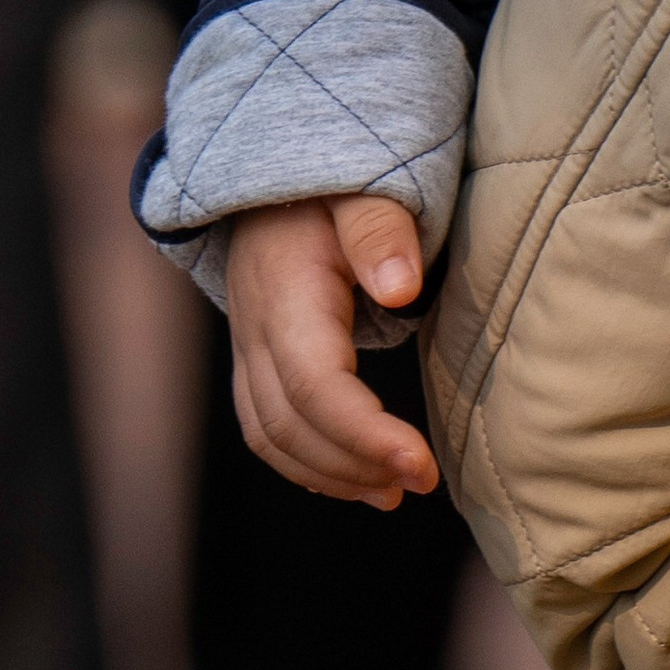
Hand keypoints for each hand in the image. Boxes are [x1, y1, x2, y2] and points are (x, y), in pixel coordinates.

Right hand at [225, 196, 440, 506]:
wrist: (272, 178)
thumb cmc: (327, 183)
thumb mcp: (359, 185)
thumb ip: (380, 228)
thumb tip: (402, 290)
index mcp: (285, 293)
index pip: (314, 386)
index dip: (364, 434)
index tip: (420, 464)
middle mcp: (256, 331)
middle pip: (291, 425)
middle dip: (355, 465)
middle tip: (422, 481)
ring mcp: (248, 351)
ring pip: (272, 437)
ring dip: (332, 475)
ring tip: (395, 491)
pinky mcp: (255, 363)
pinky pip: (268, 429)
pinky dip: (309, 464)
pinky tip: (356, 476)